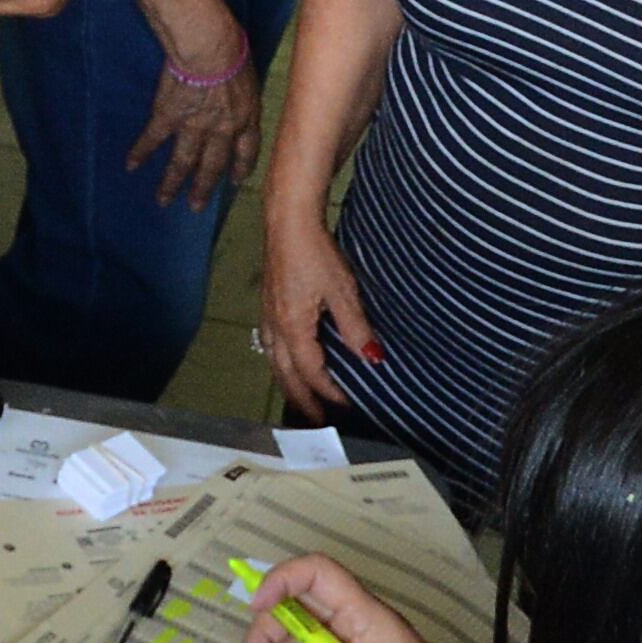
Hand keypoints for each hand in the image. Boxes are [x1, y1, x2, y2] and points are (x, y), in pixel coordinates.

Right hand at [127, 29, 260, 208]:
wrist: (209, 49)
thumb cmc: (233, 52)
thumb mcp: (248, 76)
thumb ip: (241, 94)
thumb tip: (236, 93)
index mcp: (245, 118)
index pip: (245, 151)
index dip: (240, 168)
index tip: (234, 181)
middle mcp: (221, 130)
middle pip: (213, 166)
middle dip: (203, 188)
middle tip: (195, 207)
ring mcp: (193, 126)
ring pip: (183, 162)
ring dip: (172, 183)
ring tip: (163, 200)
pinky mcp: (168, 116)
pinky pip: (153, 139)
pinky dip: (141, 152)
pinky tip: (132, 165)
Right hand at [259, 208, 382, 413]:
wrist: (288, 221)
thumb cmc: (315, 253)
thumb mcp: (342, 291)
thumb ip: (356, 328)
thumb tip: (373, 359)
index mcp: (293, 327)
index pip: (312, 371)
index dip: (329, 391)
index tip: (347, 404)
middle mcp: (275, 326)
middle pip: (286, 373)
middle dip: (301, 399)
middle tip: (315, 421)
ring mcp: (268, 315)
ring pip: (274, 361)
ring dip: (288, 383)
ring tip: (301, 399)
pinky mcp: (268, 304)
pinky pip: (271, 345)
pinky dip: (281, 363)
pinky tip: (288, 361)